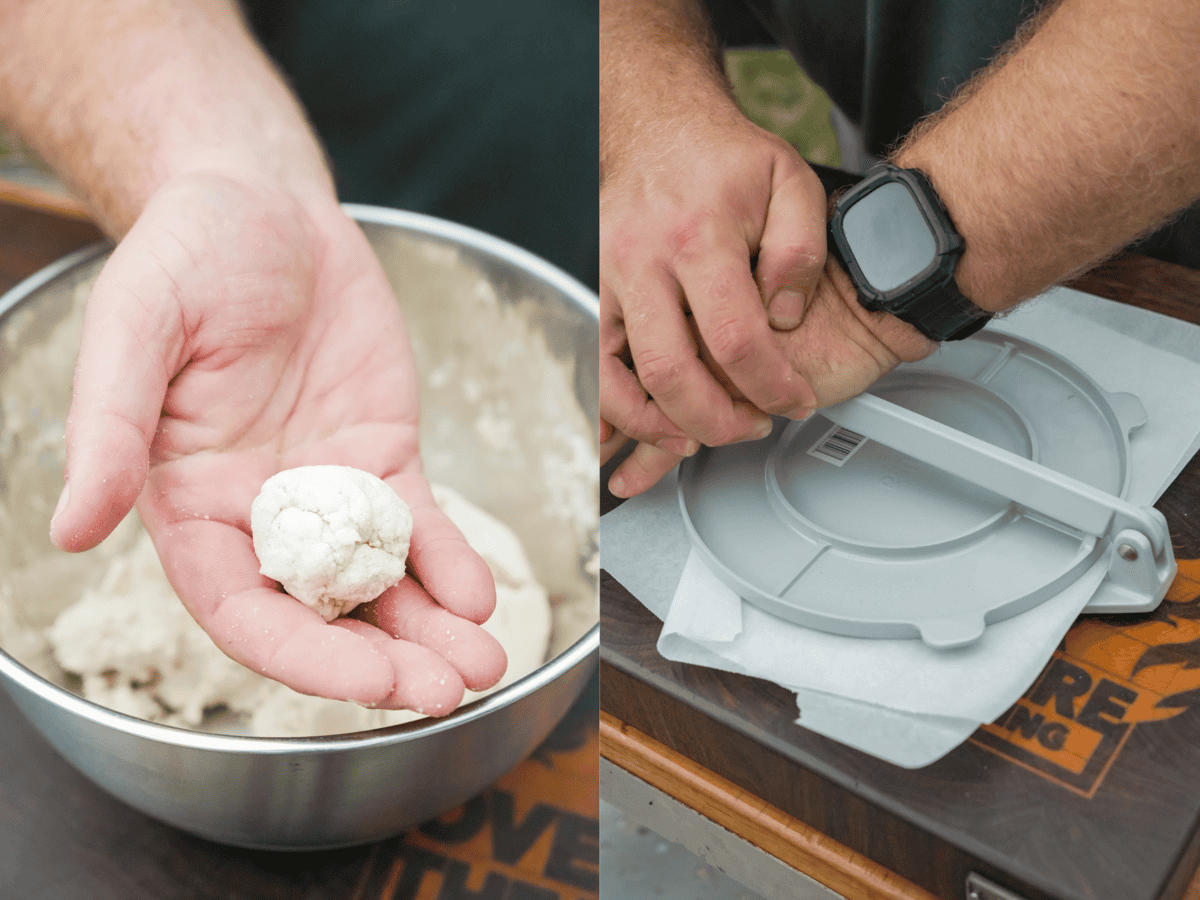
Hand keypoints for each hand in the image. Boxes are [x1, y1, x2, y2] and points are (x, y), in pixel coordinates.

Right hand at [49, 171, 505, 714]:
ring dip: (432, 631)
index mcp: (189, 505)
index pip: (242, 609)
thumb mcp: (134, 329)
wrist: (261, 207)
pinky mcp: (382, 460)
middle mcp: (260, 516)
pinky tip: (479, 595)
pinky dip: (450, 564)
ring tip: (484, 666)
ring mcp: (328, 494)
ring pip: (382, 584)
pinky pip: (419, 527)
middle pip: (322, 614)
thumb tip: (71, 529)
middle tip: (447, 691)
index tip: (370, 686)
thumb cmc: (183, 257)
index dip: (304, 655)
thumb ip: (109, 429)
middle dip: (384, 661)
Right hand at [600, 103, 829, 495]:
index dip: (770, 384)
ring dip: (651, 424)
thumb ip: (799, 250)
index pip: (735, 337)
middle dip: (713, 420)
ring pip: (612, 375)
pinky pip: (588, 362)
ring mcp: (606, 278)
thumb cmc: (723, 161)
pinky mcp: (589, 290)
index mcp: (697, 236)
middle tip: (748, 428)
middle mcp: (642, 261)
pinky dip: (604, 405)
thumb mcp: (790, 183)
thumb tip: (784, 319)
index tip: (793, 401)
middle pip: (668, 370)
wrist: (658, 128)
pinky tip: (624, 431)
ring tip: (690, 440)